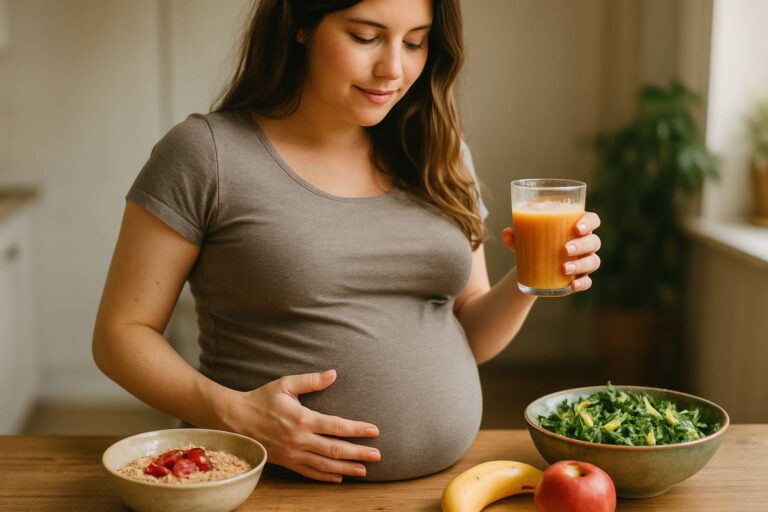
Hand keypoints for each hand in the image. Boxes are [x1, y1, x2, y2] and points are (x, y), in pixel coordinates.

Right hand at [227, 369, 379, 482]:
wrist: (235, 419)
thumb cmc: (261, 399)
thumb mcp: (285, 384)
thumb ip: (311, 381)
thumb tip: (333, 374)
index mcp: (302, 419)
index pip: (337, 426)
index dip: (357, 429)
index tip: (374, 431)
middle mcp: (299, 439)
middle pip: (335, 449)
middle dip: (358, 453)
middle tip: (377, 456)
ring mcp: (293, 453)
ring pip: (325, 464)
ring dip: (346, 468)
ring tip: (364, 471)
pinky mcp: (286, 462)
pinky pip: (309, 472)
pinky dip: (325, 476)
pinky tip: (338, 478)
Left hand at [501, 211, 601, 292]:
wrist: (531, 264)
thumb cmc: (532, 243)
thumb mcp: (522, 238)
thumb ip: (514, 235)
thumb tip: (506, 233)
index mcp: (576, 226)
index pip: (592, 220)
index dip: (589, 222)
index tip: (577, 228)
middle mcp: (585, 243)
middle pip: (593, 241)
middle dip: (581, 245)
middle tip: (564, 250)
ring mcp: (584, 261)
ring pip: (592, 261)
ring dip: (581, 265)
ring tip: (564, 269)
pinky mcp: (580, 277)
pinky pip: (587, 281)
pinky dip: (582, 283)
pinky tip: (572, 285)